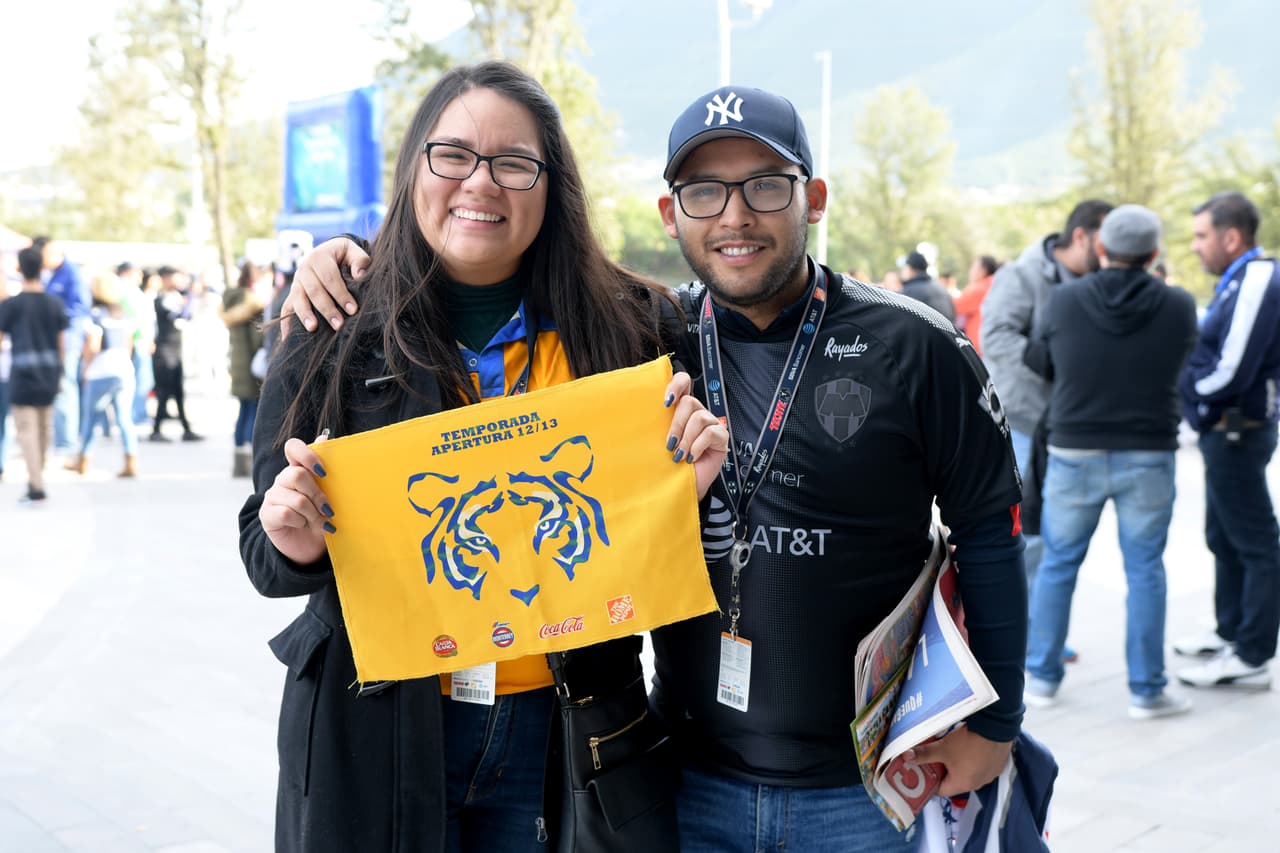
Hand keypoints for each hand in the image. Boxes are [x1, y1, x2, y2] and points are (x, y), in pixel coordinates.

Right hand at [258, 433, 335, 564]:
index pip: (293, 448)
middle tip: (329, 509)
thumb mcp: (327, 495)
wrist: (308, 547)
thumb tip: (325, 437)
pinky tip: (303, 525)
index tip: (323, 472)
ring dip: (313, 513)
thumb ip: (324, 470)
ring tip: (321, 522)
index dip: (307, 455)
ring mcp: (272, 496)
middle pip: (296, 475)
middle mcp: (282, 480)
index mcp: (298, 470)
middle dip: (317, 494)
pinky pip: (286, 513)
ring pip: (295, 498)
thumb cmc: (320, 517)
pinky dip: (300, 521)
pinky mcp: (267, 514)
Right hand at [282, 238, 369, 336]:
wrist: (329, 253)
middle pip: (313, 290)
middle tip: (339, 325)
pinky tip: (288, 336)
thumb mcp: (353, 251)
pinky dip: (286, 322)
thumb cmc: (344, 256)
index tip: (353, 310)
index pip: (329, 277)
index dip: (341, 294)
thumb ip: (359, 260)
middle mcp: (304, 268)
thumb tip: (359, 275)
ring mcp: (296, 282)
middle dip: (326, 308)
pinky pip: (286, 308)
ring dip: (305, 314)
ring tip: (313, 329)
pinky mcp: (292, 294)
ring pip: (298, 298)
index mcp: (319, 256)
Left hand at [663, 371, 727, 499]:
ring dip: (686, 439)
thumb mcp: (657, 440)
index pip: (684, 382)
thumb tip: (641, 411)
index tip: (665, 402)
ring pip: (699, 417)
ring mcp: (711, 424)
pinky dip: (697, 446)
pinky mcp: (721, 437)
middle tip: (669, 444)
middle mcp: (697, 413)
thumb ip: (656, 423)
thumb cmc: (667, 464)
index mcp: (681, 409)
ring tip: (679, 455)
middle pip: (690, 401)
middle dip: (676, 424)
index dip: (676, 384)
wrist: (679, 487)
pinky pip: (710, 433)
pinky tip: (691, 457)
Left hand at [902, 725, 1011, 796]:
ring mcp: (989, 775)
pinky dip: (974, 760)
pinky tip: (969, 746)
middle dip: (943, 770)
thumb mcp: (942, 748)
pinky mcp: (997, 765)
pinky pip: (981, 766)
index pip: (941, 790)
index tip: (923, 770)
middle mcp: (977, 784)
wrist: (996, 728)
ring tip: (952, 750)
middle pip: (954, 782)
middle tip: (935, 757)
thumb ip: (924, 754)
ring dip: (960, 765)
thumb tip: (906, 757)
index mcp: (963, 784)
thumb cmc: (968, 742)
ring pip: (968, 773)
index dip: (930, 781)